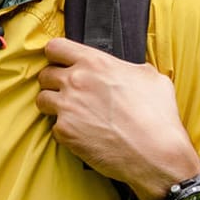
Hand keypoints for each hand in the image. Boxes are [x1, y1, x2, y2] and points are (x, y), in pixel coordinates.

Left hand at [36, 38, 199, 199]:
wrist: (155, 152)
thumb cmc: (157, 115)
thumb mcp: (150, 76)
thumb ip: (129, 67)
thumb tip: (125, 70)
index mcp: (95, 63)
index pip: (55, 47)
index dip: (57, 55)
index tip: (61, 62)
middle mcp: (75, 81)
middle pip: (45, 74)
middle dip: (54, 82)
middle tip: (68, 91)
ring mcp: (67, 107)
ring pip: (42, 99)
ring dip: (53, 105)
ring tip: (72, 113)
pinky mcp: (64, 132)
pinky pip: (54, 127)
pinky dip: (65, 130)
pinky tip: (83, 133)